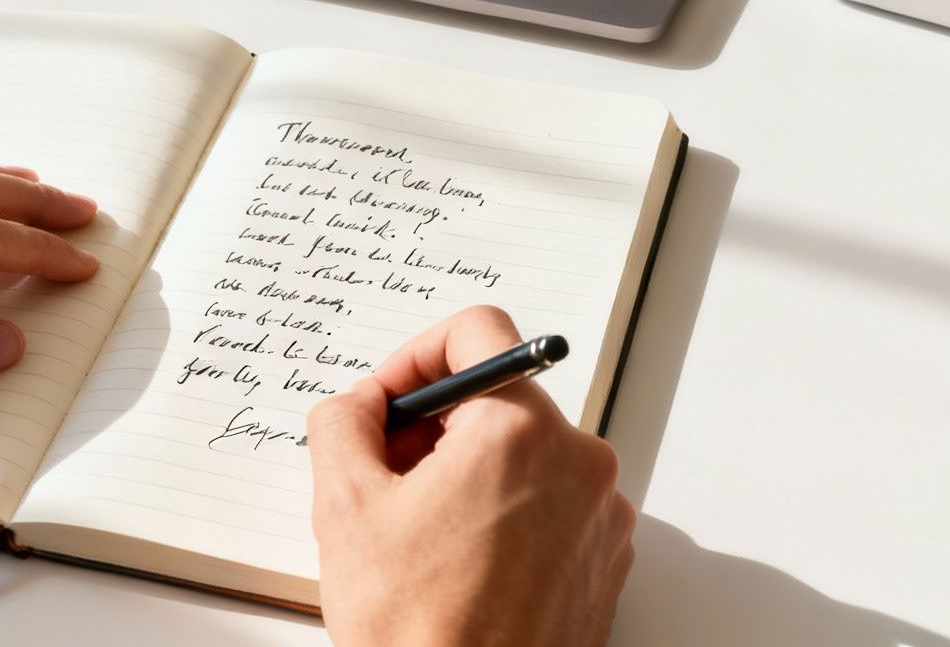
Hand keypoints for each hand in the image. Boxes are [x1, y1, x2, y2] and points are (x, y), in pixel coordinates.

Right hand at [306, 306, 635, 646]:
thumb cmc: (416, 629)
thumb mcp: (345, 506)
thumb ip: (343, 422)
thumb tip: (360, 404)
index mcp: (523, 431)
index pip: (480, 331)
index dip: (416, 356)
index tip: (387, 400)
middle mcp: (580, 462)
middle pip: (501, 398)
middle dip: (435, 424)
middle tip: (383, 470)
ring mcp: (602, 515)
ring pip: (525, 454)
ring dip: (467, 471)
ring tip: (416, 529)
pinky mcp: (605, 561)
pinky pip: (551, 504)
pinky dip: (504, 512)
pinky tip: (457, 561)